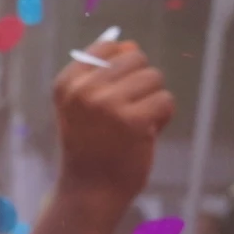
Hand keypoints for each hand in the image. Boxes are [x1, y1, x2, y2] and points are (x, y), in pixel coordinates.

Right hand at [53, 41, 173, 207]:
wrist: (90, 189)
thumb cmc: (90, 144)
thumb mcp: (82, 105)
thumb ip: (101, 72)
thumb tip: (129, 43)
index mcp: (67, 82)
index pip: (108, 48)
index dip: (121, 68)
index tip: (111, 93)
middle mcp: (83, 90)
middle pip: (136, 59)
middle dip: (140, 83)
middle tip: (126, 112)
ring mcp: (108, 104)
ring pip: (154, 78)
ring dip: (153, 100)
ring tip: (137, 123)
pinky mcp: (134, 120)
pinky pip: (166, 100)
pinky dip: (163, 117)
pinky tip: (146, 133)